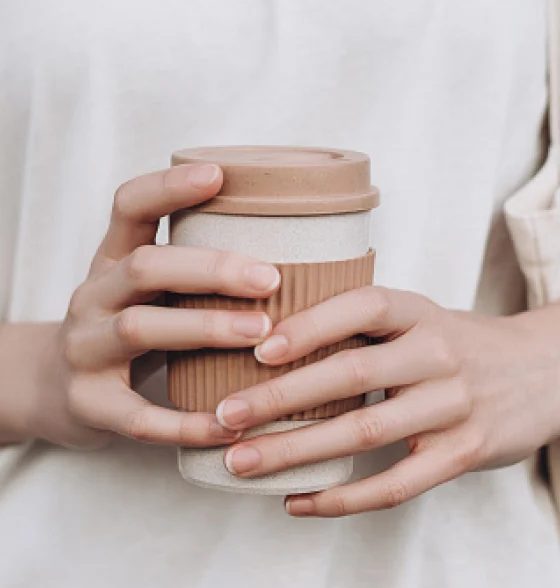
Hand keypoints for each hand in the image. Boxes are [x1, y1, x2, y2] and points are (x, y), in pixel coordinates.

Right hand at [32, 163, 279, 448]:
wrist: (53, 388)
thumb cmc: (127, 329)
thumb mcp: (146, 290)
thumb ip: (192, 273)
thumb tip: (288, 257)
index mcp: (111, 261)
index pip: (128, 206)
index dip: (169, 186)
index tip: (220, 174)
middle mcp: (92, 296)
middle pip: (146, 267)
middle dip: (211, 269)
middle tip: (270, 278)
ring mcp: (84, 349)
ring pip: (139, 328)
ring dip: (204, 328)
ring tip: (260, 334)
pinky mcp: (87, 404)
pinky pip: (138, 416)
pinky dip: (185, 421)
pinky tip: (228, 423)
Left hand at [215, 287, 559, 516]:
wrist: (541, 371)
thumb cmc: (456, 342)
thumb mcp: (419, 317)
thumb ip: (363, 326)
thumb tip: (273, 339)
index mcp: (420, 311)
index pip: (363, 307)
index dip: (310, 326)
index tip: (258, 350)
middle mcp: (438, 354)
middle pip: (352, 375)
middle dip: (281, 398)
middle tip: (225, 417)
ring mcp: (454, 406)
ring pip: (365, 433)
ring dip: (296, 452)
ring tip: (242, 462)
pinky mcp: (464, 453)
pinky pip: (395, 486)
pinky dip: (341, 499)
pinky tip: (297, 502)